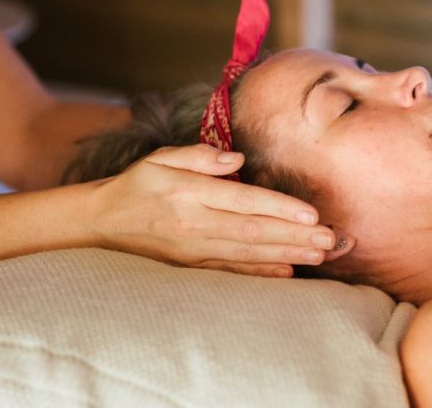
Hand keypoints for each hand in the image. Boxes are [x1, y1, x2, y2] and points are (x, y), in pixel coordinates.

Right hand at [85, 144, 336, 276]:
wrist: (101, 225)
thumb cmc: (138, 185)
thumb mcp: (159, 159)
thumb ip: (199, 157)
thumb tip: (236, 159)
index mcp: (189, 193)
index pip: (243, 201)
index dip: (279, 208)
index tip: (311, 214)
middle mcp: (194, 224)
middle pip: (253, 231)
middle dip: (295, 236)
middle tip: (329, 239)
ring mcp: (193, 251)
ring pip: (248, 254)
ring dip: (286, 254)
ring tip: (319, 255)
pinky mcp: (191, 267)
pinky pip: (231, 272)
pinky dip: (259, 274)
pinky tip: (287, 273)